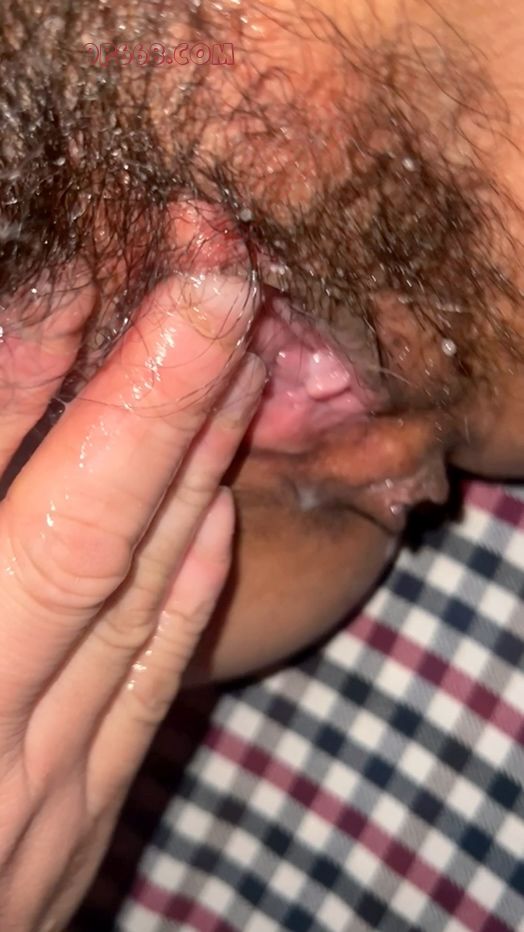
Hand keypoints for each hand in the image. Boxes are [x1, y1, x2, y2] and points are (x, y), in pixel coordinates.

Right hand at [0, 271, 263, 930]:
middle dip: (171, 394)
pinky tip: (217, 515)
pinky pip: (151, 689)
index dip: (51, 372)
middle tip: (225, 280)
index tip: (108, 271)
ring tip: (242, 367)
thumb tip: (3, 422)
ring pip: (145, 600)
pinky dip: (188, 588)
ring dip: (198, 470)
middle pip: (95, 529)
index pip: (12, 496)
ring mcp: (37, 794)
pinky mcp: (69, 831)